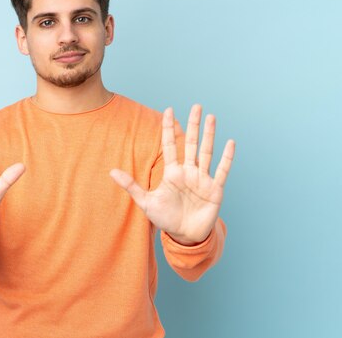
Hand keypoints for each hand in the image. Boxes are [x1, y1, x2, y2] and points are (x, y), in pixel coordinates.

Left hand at [110, 105, 234, 244]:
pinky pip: (222, 170)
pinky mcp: (215, 189)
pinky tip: (230, 142)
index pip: (170, 145)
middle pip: (190, 143)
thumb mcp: (146, 202)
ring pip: (206, 152)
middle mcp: (188, 172)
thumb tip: (111, 171)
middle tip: (196, 106)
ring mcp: (202, 179)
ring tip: (212, 117)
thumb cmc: (165, 218)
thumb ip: (131, 186)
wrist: (185, 236)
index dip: (169, 128)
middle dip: (194, 125)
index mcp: (172, 172)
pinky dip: (227, 157)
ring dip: (209, 135)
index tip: (168, 110)